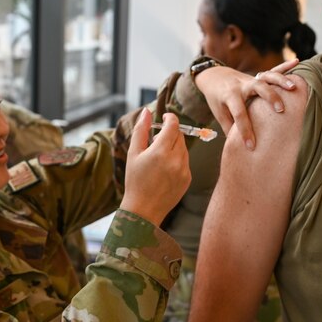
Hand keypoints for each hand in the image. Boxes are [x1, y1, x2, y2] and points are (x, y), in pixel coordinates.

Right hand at [120, 110, 190, 225]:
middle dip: (170, 133)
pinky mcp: (188, 179)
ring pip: (183, 148)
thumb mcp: (133, 153)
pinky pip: (185, 161)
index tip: (164, 118)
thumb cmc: (135, 181)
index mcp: (161, 152)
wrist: (143, 210)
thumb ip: (141, 130)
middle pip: (179, 135)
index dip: (170, 118)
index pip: (173, 125)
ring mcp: (184, 170)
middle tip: (156, 140)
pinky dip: (177, 160)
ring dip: (174, 146)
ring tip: (158, 157)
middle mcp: (176, 160)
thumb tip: (147, 111)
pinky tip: (164, 170)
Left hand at [195, 59, 298, 149]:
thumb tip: (239, 148)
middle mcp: (241, 85)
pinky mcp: (257, 75)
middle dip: (269, 97)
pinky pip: (273, 69)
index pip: (238, 113)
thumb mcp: (219, 114)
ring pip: (266, 76)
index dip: (244, 130)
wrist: (214, 77)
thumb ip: (230, 128)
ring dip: (280, 80)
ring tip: (293, 88)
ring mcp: (251, 78)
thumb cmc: (217, 99)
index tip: (251, 146)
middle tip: (280, 110)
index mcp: (229, 96)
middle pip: (256, 88)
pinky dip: (285, 66)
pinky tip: (297, 62)